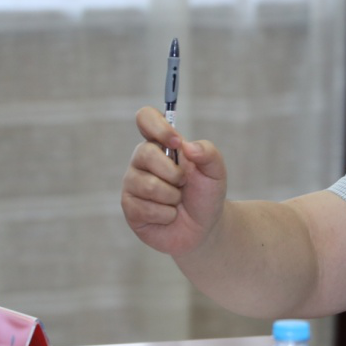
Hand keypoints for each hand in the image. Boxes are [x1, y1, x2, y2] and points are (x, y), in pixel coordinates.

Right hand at [120, 106, 226, 256]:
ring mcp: (133, 183)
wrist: (204, 227)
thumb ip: (208, 153)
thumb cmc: (206, 194)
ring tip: (177, 201)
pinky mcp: (130, 208)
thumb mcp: (216, 172)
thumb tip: (187, 146)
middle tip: (184, 183)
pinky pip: (145, 208)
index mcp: (161, 144)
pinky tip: (169, 215)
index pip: (146, 118)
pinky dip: (166, 215)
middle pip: (144, 152)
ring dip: (172, 197)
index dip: (158, 126)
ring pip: (147, 185)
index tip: (177, 142)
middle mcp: (142, 160)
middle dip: (174, 173)